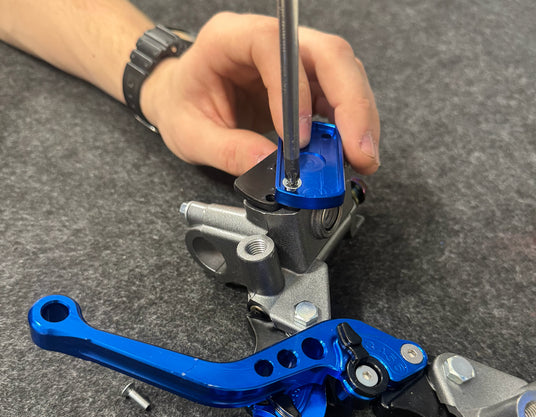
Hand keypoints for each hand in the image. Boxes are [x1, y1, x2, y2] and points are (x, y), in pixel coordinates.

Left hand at [141, 12, 379, 175]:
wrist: (182, 98)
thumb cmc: (182, 105)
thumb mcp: (192, 135)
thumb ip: (229, 151)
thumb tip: (273, 168)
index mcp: (229, 39)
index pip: (273, 46)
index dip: (294, 90)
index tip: (301, 139)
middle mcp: (268, 40)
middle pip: (327, 54)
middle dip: (351, 105)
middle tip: (360, 152)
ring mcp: (291, 59)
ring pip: (342, 74)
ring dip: (358, 118)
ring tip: (360, 158)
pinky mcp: (304, 82)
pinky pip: (337, 97)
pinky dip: (348, 126)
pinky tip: (349, 151)